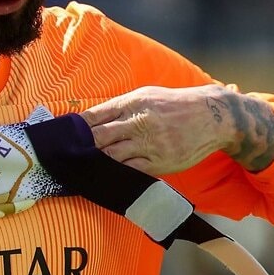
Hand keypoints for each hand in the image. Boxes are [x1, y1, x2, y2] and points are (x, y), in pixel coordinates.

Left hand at [80, 84, 273, 173]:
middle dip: (79, 148)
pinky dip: (114, 175)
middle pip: (99, 137)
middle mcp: (139, 122)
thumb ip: (121, 107)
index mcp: (133, 102)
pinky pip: (131, 171)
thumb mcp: (147, 95)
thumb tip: (92, 119)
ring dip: (94, 163)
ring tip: (75, 170)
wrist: (213, 117)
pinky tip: (101, 179)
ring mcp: (149, 144)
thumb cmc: (175, 105)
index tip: (60, 136)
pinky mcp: (159, 162)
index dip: (75, 127)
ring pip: (112, 156)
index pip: (95, 116)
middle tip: (61, 156)